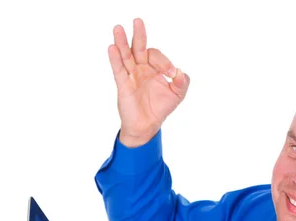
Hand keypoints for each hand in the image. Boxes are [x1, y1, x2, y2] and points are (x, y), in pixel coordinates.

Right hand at [108, 18, 189, 146]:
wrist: (147, 125)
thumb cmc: (161, 108)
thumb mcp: (177, 95)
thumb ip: (182, 83)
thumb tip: (181, 72)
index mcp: (154, 68)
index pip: (156, 56)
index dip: (165, 62)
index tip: (172, 73)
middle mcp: (141, 68)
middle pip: (139, 48)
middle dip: (139, 35)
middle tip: (138, 20)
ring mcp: (131, 75)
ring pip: (126, 55)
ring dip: (122, 42)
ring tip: (118, 28)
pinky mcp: (123, 85)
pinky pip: (118, 70)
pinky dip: (115, 59)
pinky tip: (112, 48)